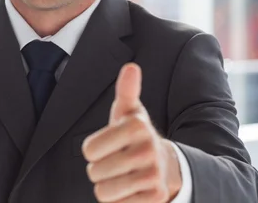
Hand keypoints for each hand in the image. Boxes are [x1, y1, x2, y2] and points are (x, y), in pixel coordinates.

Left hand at [82, 63, 181, 202]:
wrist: (168, 166)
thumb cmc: (137, 136)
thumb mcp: (130, 112)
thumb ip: (127, 90)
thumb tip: (131, 67)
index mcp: (137, 126)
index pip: (89, 150)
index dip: (92, 150)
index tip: (107, 145)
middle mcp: (147, 149)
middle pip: (94, 172)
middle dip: (99, 170)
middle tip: (115, 162)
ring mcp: (153, 175)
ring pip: (103, 192)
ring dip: (107, 187)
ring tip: (121, 176)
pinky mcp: (156, 197)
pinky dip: (120, 200)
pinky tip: (132, 188)